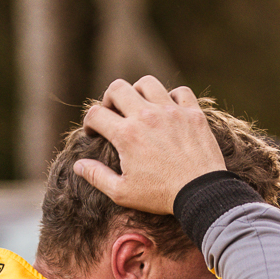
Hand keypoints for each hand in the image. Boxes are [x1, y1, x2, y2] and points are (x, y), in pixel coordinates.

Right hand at [72, 78, 224, 214]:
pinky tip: (169, 110)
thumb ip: (97, 176)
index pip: (95, 114)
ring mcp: (171, 111)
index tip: (95, 132)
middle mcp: (147, 116)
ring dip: (139, 92)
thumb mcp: (122, 192)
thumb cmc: (160, 195)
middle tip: (114, 114)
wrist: (201, 193)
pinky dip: (172, 97)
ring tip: (140, 107)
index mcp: (126, 134)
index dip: (89, 122)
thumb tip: (78, 165)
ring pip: (147, 82)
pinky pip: (180, 91)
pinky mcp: (193, 113)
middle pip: (117, 88)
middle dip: (109, 99)